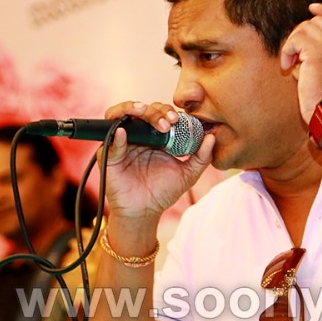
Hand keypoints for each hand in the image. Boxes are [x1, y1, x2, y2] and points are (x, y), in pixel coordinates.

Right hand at [100, 101, 214, 219]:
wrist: (145, 212)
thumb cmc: (164, 191)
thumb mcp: (188, 174)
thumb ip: (201, 157)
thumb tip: (211, 136)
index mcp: (156, 136)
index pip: (160, 113)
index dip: (168, 111)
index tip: (178, 118)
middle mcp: (138, 135)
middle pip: (142, 110)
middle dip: (155, 111)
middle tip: (168, 122)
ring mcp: (122, 143)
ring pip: (120, 114)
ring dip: (131, 108)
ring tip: (143, 111)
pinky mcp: (109, 155)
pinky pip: (110, 140)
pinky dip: (116, 134)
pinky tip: (124, 132)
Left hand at [280, 3, 321, 124]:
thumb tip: (307, 46)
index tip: (313, 9)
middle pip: (317, 22)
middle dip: (301, 34)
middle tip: (295, 56)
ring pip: (305, 28)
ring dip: (293, 43)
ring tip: (291, 63)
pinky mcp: (318, 53)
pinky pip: (296, 39)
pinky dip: (288, 50)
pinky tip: (287, 65)